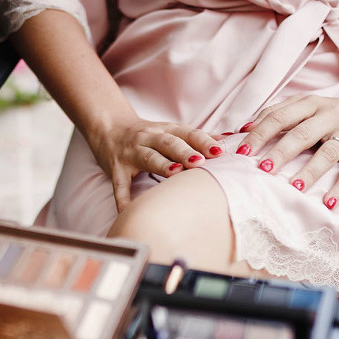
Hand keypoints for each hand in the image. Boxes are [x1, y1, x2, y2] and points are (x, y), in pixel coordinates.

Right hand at [87, 117, 222, 211]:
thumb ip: (198, 137)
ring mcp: (132, 153)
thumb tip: (230, 138)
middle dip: (184, 152)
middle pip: (169, 144)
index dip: (203, 142)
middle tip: (200, 162)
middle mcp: (149, 139)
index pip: (188, 134)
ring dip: (162, 165)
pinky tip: (127, 211)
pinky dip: (123, 199)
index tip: (219, 152)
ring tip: (176, 173)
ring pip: (148, 158)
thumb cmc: (147, 135)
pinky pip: (120, 185)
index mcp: (166, 130)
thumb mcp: (171, 131)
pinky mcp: (117, 169)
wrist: (109, 128)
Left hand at [235, 92, 338, 208]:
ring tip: (295, 188)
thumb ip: (278, 114)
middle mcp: (328, 116)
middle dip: (280, 152)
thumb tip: (241, 130)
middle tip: (262, 170)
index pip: (278, 117)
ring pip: (327, 152)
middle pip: (300, 134)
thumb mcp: (308, 106)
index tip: (241, 153)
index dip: (259, 134)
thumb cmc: (334, 113)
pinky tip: (328, 203)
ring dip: (310, 171)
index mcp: (309, 104)